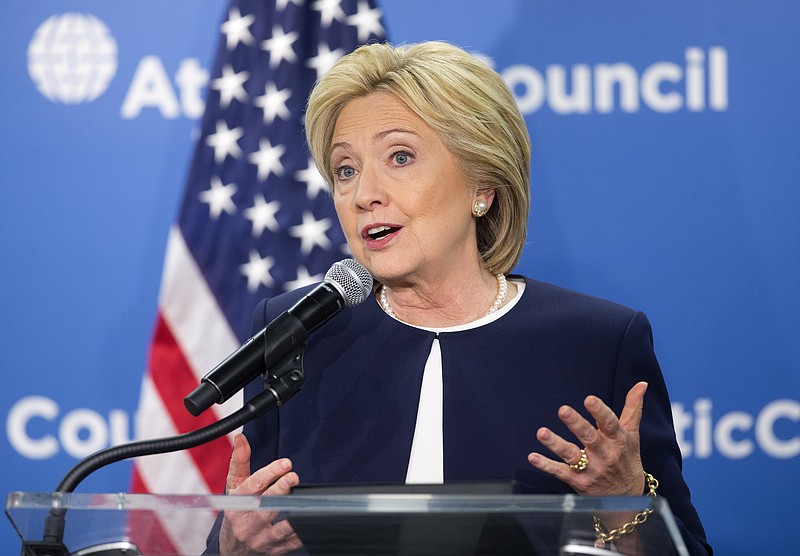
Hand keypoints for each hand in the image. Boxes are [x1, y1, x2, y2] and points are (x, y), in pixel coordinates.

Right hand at [220, 434, 301, 554]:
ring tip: (307, 501)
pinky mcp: (275, 550)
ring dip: (294, 514)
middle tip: (294, 477)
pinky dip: (302, 531)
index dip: (269, 474)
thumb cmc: (238, 510)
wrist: (233, 549)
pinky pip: (292, 542)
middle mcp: (247, 524)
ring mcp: (261, 539)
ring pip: (280, 528)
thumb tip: (241, 438)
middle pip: (266, 507)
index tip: (285, 463)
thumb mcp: (235, 486)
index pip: (253, 487)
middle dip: (280, 491)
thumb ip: (240, 462)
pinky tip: (312, 519)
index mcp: (237, 504)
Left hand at [527, 382, 647, 496]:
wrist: (627, 500)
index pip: (610, 424)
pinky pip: (560, 472)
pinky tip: (533, 457)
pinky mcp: (579, 482)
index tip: (589, 399)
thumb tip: (641, 383)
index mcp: (618, 441)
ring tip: (541, 432)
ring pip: (572, 455)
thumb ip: (633, 409)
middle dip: (576, 424)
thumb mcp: (632, 436)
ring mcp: (591, 470)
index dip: (600, 411)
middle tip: (563, 410)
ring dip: (555, 444)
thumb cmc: (627, 461)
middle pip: (589, 438)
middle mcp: (605, 455)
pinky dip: (546, 465)